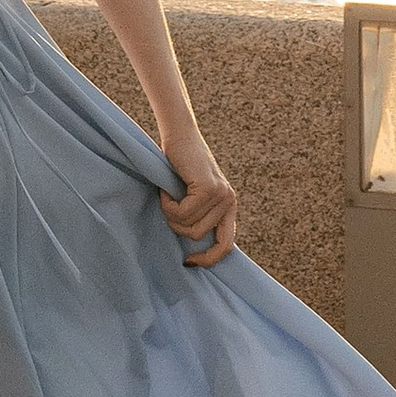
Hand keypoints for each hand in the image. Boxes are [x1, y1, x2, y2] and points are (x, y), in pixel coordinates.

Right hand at [158, 129, 239, 267]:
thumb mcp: (193, 195)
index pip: (226, 246)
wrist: (179, 134)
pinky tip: (166, 188)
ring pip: (188, 226)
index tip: (187, 262)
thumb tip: (189, 249)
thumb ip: (198, 215)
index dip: (207, 259)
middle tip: (168, 206)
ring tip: (167, 195)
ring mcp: (221, 194)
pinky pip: (182, 213)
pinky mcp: (208, 188)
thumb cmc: (180, 165)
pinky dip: (168, 204)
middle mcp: (229, 201)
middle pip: (197, 236)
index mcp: (228, 206)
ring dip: (170, 214)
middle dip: (176, 225)